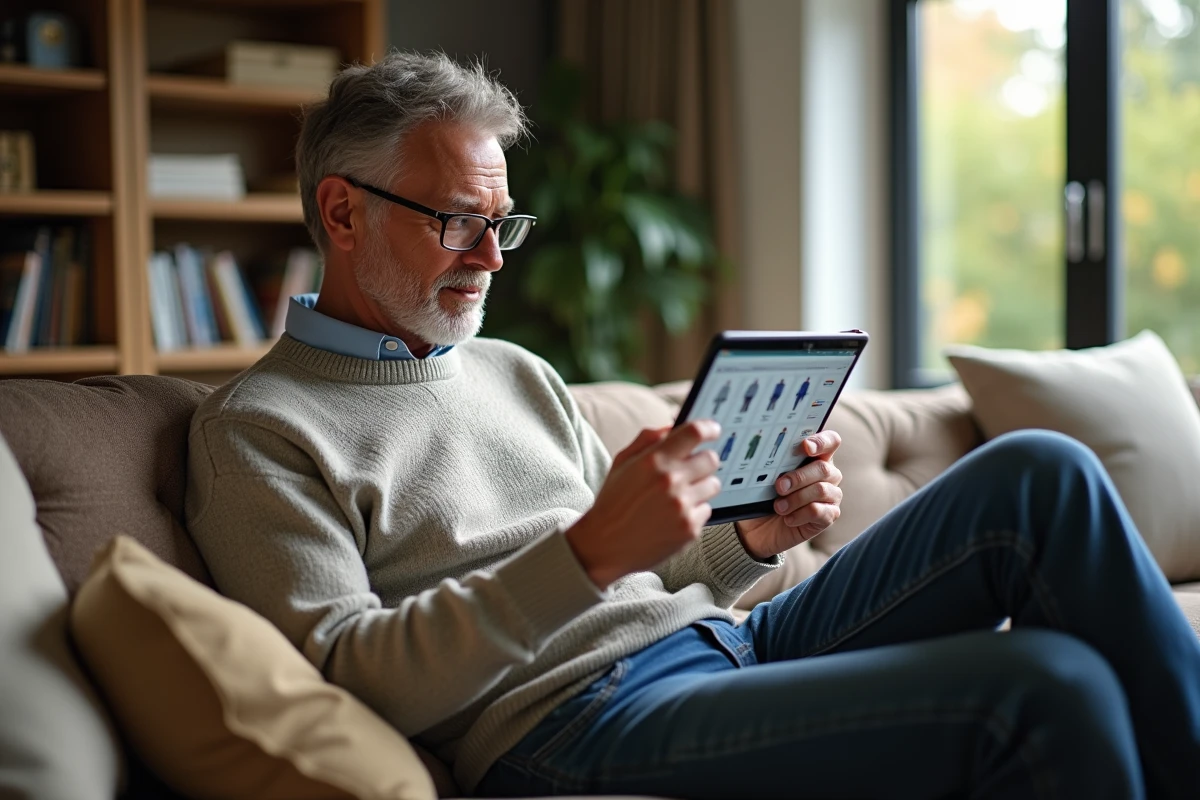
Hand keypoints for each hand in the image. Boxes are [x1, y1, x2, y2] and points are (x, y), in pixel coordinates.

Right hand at [566, 421, 722, 588]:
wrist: (604, 545)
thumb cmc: (613, 501)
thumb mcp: (622, 462)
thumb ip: (648, 439)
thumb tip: (674, 426)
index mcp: (653, 460)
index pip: (695, 432)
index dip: (709, 428)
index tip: (713, 430)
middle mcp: (670, 481)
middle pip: (711, 459)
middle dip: (703, 462)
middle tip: (691, 469)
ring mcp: (682, 506)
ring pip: (713, 485)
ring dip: (701, 487)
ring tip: (679, 496)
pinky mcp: (689, 529)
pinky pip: (707, 510)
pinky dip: (694, 512)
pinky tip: (673, 516)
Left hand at [735, 431, 842, 559]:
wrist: (758, 529)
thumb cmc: (763, 497)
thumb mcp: (764, 478)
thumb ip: (772, 464)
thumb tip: (763, 453)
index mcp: (815, 456)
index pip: (830, 441)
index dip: (821, 442)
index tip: (805, 446)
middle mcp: (827, 474)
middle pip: (823, 468)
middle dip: (798, 477)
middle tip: (779, 486)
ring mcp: (831, 495)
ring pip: (821, 490)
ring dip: (796, 498)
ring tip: (778, 507)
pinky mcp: (829, 516)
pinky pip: (820, 512)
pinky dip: (800, 515)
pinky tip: (788, 519)